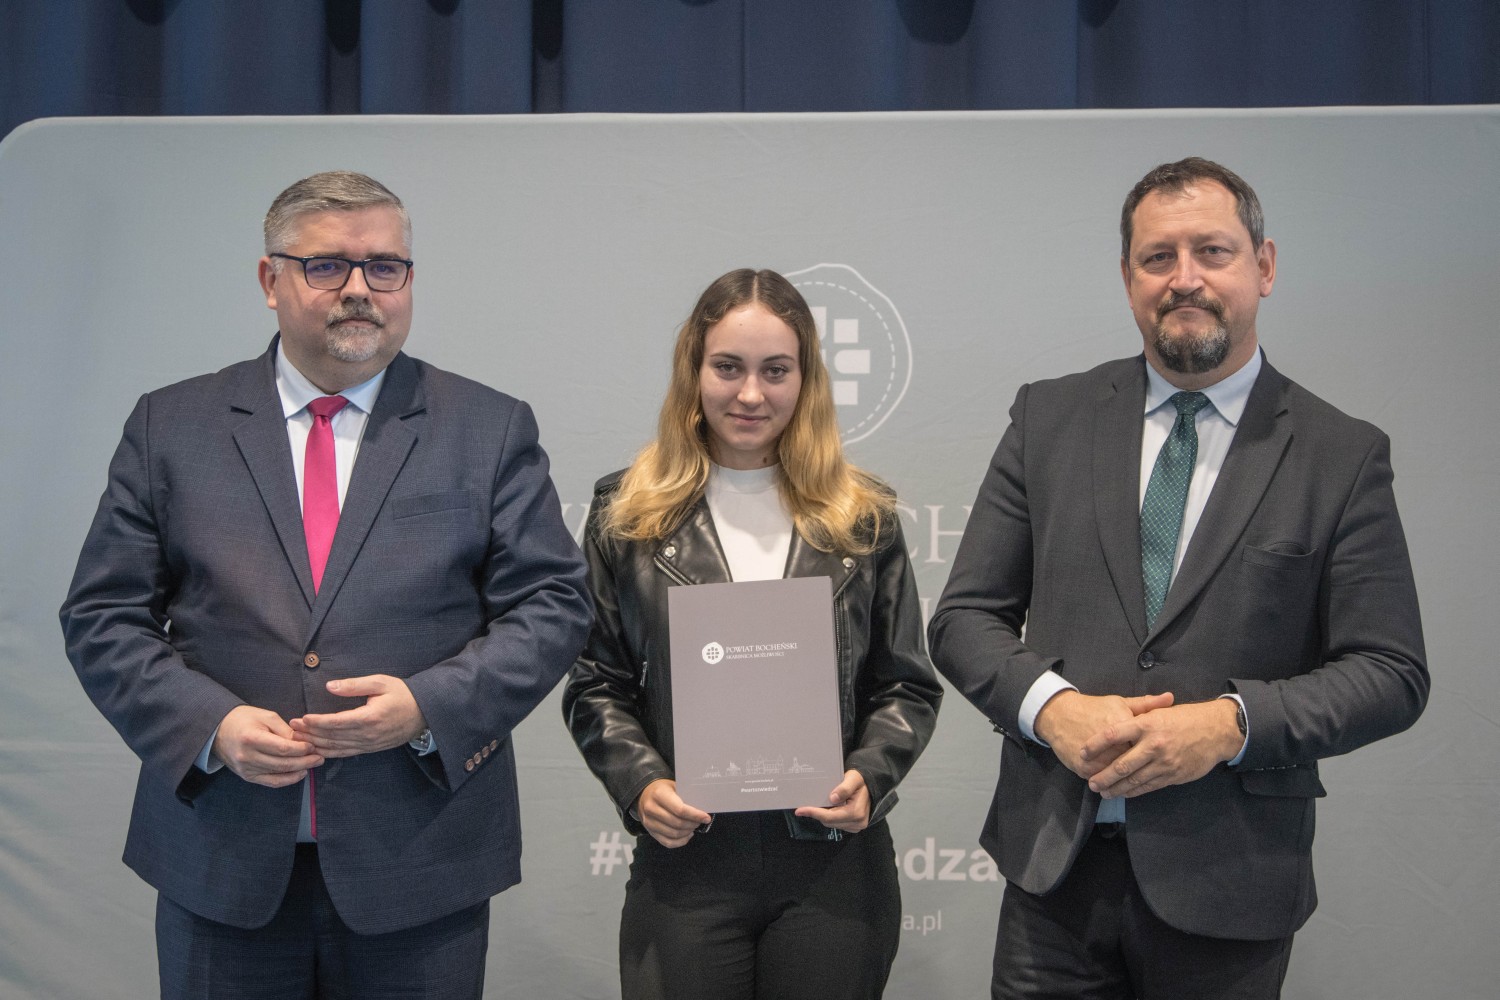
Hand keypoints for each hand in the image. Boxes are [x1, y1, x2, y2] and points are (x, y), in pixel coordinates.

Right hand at [213, 705, 323, 787]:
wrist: (218, 730)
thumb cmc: (244, 719)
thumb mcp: (266, 717)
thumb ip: (285, 730)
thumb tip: (302, 742)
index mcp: (251, 738)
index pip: (283, 748)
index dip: (301, 749)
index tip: (314, 746)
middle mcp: (247, 757)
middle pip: (283, 763)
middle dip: (305, 761)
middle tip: (320, 757)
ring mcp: (246, 769)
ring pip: (278, 774)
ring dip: (299, 770)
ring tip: (313, 764)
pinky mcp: (247, 776)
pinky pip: (271, 782)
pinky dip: (287, 780)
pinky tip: (300, 773)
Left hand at [289, 675, 426, 758]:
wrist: (424, 713)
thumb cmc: (402, 694)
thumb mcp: (380, 683)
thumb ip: (354, 685)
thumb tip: (330, 686)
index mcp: (369, 718)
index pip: (335, 723)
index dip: (315, 722)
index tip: (300, 718)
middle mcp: (367, 735)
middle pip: (332, 738)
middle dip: (310, 733)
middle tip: (292, 729)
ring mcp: (369, 744)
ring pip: (336, 748)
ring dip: (316, 744)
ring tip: (299, 739)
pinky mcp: (370, 749)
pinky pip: (346, 753)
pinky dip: (329, 752)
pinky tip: (317, 749)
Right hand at [636, 779, 711, 847]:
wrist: (644, 794)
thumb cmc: (663, 789)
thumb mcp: (674, 786)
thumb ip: (686, 795)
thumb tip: (704, 807)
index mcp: (659, 795)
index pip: (680, 810)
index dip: (695, 815)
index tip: (706, 817)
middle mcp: (651, 809)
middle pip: (677, 823)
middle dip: (693, 824)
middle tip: (701, 821)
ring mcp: (649, 822)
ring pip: (673, 834)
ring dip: (688, 832)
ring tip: (694, 826)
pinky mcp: (650, 832)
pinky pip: (667, 842)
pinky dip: (680, 841)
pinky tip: (688, 835)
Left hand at [794, 770, 870, 832]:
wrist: (870, 786)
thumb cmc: (860, 780)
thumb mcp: (853, 778)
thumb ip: (844, 787)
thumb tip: (833, 798)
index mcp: (856, 812)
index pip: (830, 817)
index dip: (814, 813)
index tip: (799, 810)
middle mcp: (857, 823)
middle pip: (829, 822)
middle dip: (817, 814)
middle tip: (806, 805)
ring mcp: (856, 827)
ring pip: (831, 824)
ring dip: (823, 815)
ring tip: (818, 804)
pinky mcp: (854, 827)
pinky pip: (836, 824)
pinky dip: (830, 817)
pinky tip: (828, 808)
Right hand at [1035, 690, 1174, 779]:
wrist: (1059, 714)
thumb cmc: (1093, 708)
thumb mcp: (1120, 702)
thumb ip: (1146, 704)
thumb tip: (1171, 698)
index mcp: (1124, 726)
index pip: (1146, 745)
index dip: (1154, 753)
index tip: (1162, 756)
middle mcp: (1112, 745)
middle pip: (1134, 764)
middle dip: (1144, 771)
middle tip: (1153, 775)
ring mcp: (1097, 759)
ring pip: (1118, 777)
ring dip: (1127, 784)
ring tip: (1139, 786)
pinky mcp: (1084, 768)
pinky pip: (1102, 781)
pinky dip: (1111, 786)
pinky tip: (1119, 788)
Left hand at [1084, 698, 1243, 799]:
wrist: (1216, 731)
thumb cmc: (1185, 718)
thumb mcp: (1159, 711)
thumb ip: (1137, 718)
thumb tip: (1112, 726)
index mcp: (1146, 724)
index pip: (1113, 735)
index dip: (1095, 745)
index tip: (1082, 753)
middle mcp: (1153, 744)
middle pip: (1121, 765)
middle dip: (1103, 776)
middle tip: (1090, 782)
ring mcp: (1164, 763)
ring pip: (1134, 780)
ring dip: (1115, 788)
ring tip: (1103, 791)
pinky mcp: (1173, 776)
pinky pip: (1148, 786)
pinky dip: (1133, 791)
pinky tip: (1123, 793)